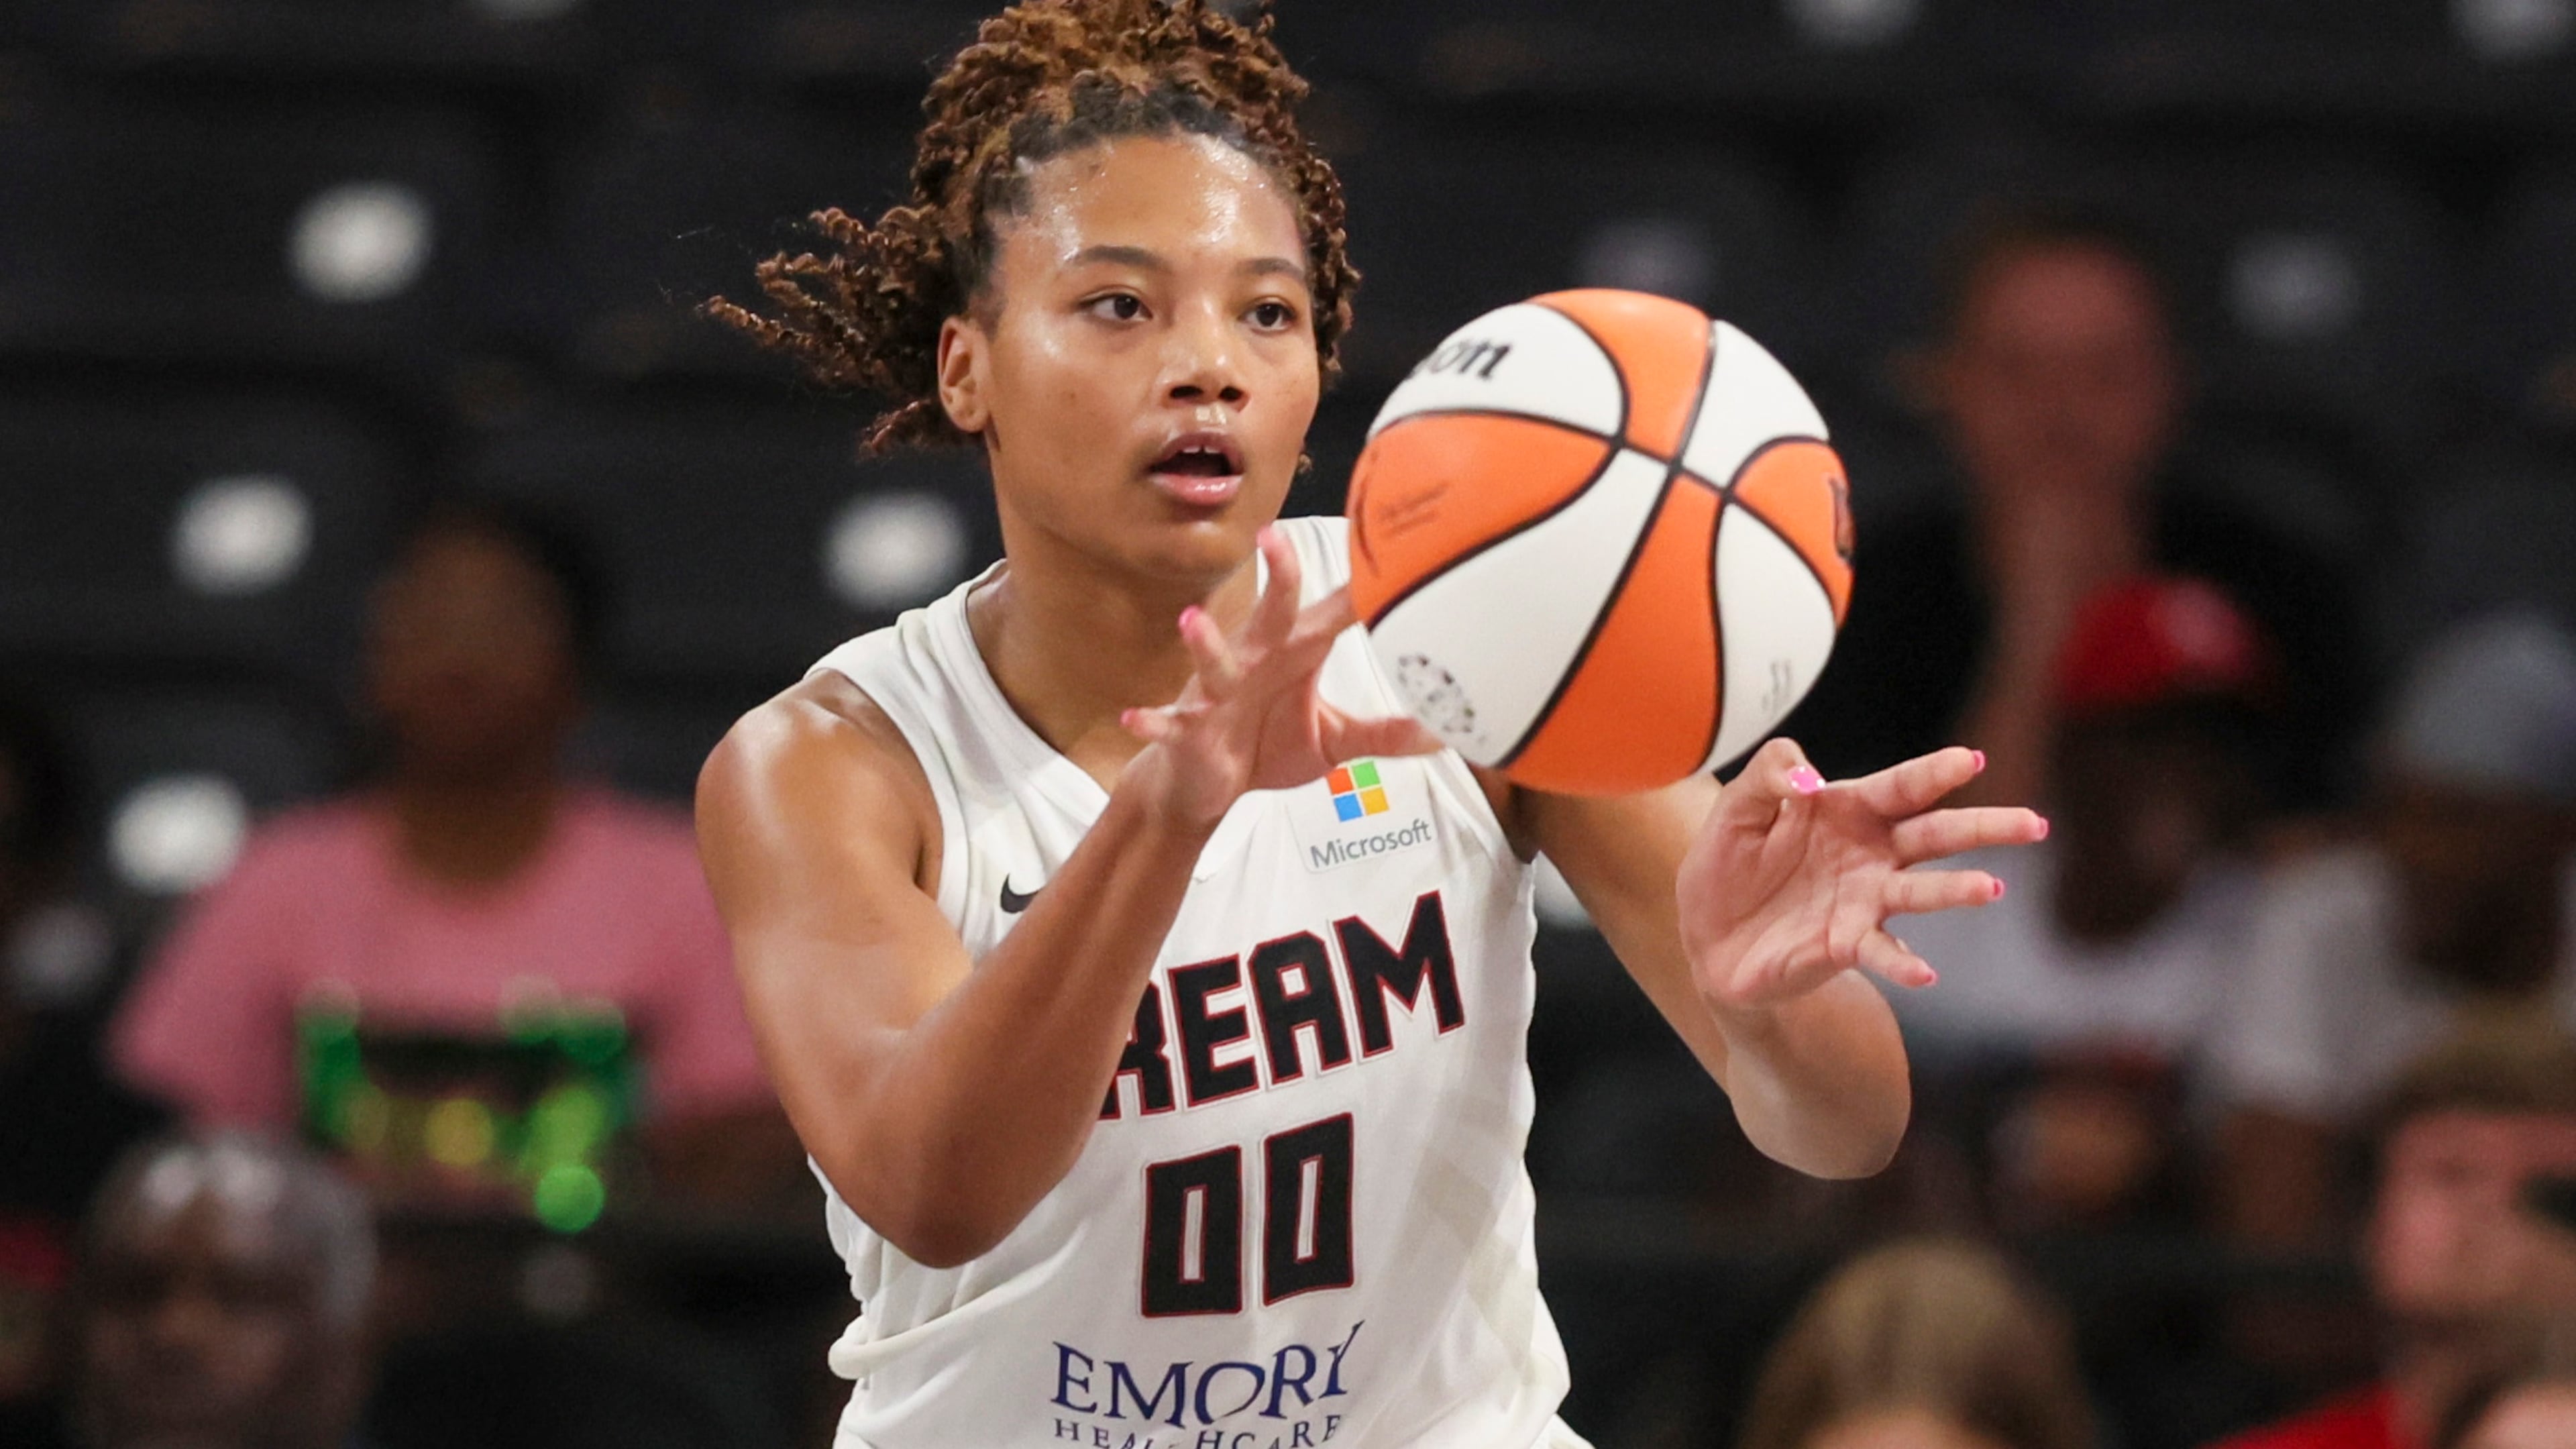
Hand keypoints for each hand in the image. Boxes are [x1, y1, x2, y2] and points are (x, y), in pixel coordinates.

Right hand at [1120, 527, 1440, 827]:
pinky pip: (1168, 724)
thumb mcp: (1334, 743)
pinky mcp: (1187, 731)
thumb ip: (1385, 735)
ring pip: (1212, 661)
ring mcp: (1217, 694)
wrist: (1206, 784)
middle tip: (1274, 537)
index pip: (1332, 614)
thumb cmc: (1267, 745)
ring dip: (1204, 644)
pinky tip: (1135, 718)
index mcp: (1294, 655)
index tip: (1387, 547)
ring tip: (1193, 622)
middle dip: (1274, 576)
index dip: (1359, 587)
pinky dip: (1153, 721)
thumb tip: (1445, 735)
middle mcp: (1255, 662)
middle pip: (1270, 612)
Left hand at [1677, 739, 2045, 1012]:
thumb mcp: (1735, 808)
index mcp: (1848, 810)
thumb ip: (1770, 775)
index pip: (1900, 787)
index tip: (1971, 761)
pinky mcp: (1846, 945)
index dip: (1934, 773)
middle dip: (1984, 827)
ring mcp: (1864, 901)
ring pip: (1921, 893)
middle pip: (1935, 835)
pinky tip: (1925, 972)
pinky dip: (1903, 962)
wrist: (1706, 936)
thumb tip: (1810, 781)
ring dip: (1956, 891)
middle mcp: (1869, 855)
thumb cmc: (1727, 864)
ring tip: (1991, 889)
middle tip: (2035, 824)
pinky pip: (1882, 952)